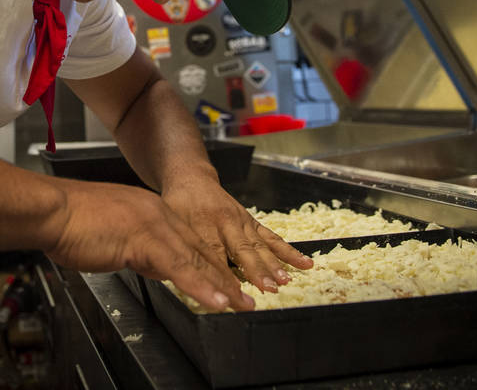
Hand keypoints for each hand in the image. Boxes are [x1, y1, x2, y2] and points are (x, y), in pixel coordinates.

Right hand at [43, 177, 253, 311]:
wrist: (53, 211)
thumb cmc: (71, 222)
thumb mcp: (114, 236)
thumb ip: (138, 249)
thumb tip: (155, 269)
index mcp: (150, 210)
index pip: (187, 241)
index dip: (208, 263)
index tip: (224, 280)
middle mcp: (158, 213)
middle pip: (199, 250)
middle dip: (223, 275)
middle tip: (243, 295)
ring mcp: (154, 225)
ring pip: (195, 259)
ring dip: (221, 284)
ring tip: (239, 303)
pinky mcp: (145, 239)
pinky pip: (180, 267)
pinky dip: (201, 286)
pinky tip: (216, 300)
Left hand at [161, 171, 312, 293]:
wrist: (192, 179)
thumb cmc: (178, 206)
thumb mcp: (170, 224)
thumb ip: (180, 249)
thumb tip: (182, 280)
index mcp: (202, 225)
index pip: (214, 256)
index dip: (223, 277)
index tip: (232, 297)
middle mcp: (225, 223)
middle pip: (241, 250)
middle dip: (255, 271)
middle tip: (267, 289)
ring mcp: (242, 221)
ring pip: (259, 245)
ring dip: (274, 264)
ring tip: (285, 281)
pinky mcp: (252, 222)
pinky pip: (273, 237)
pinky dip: (289, 251)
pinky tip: (305, 263)